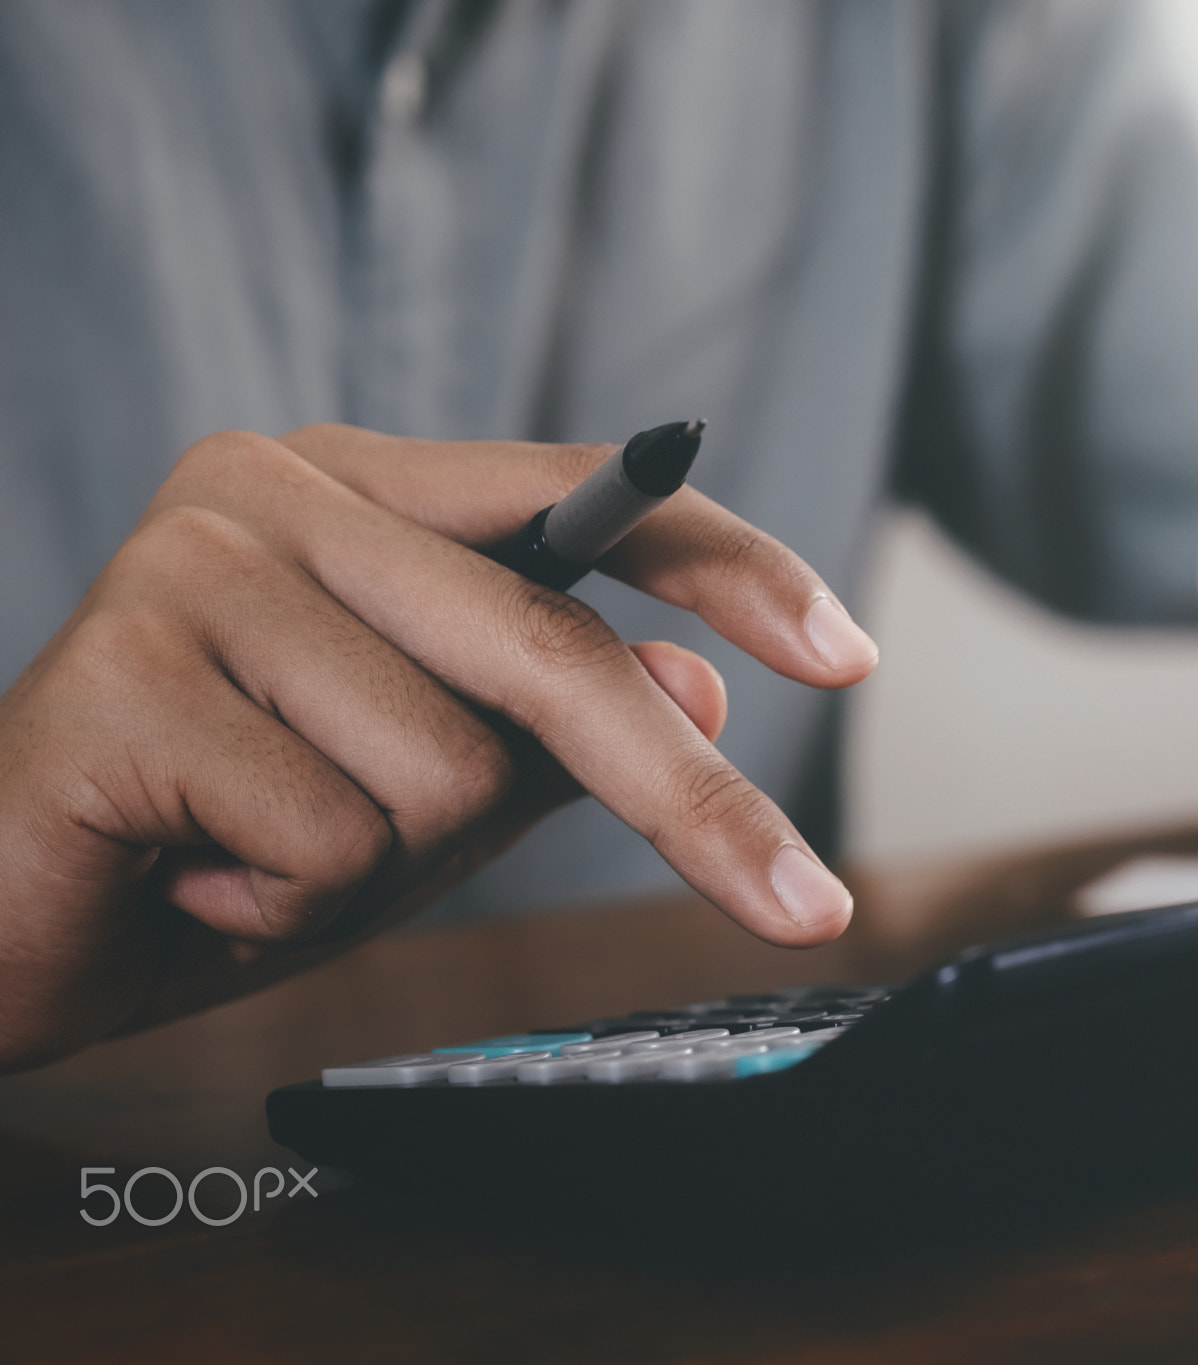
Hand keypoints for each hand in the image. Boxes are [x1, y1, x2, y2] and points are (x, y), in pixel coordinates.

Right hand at [0, 425, 876, 1070]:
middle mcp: (281, 488)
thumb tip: (705, 684)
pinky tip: (193, 870)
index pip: (584, 500)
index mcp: (365, 491)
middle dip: (685, 799)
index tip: (851, 653)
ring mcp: (197, 562)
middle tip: (804, 906)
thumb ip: (554, 733)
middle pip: (553, 651)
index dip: (729, 567)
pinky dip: (284, 902)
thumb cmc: (227, 838)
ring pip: (447, 768)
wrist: (1, 913)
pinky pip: (330, 840)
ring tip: (263, 846)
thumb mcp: (428, 791)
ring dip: (383, 863)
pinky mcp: (123, 667)